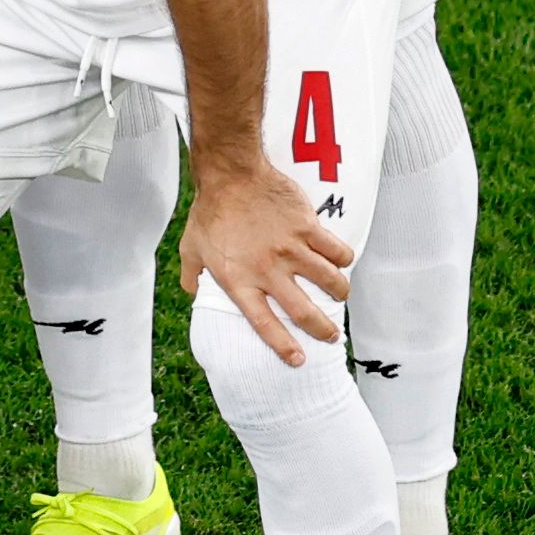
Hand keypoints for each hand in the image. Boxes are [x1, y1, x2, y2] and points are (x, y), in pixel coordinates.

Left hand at [179, 174, 350, 366]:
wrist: (231, 174)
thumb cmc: (209, 213)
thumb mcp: (191, 250)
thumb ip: (193, 279)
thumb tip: (196, 297)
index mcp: (238, 279)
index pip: (263, 323)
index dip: (282, 345)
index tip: (299, 360)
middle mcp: (267, 269)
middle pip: (304, 312)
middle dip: (323, 331)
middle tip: (331, 337)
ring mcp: (291, 248)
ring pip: (331, 283)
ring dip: (339, 294)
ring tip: (338, 295)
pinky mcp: (308, 228)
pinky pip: (339, 252)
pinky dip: (344, 260)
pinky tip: (339, 261)